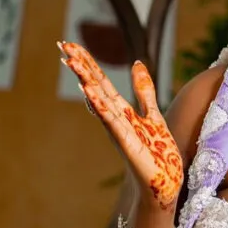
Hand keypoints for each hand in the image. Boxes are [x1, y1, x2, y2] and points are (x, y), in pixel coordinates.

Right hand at [57, 40, 182, 210]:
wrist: (165, 183)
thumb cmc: (157, 153)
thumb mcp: (153, 114)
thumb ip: (143, 90)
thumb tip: (137, 62)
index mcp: (121, 111)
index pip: (101, 82)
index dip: (88, 63)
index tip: (71, 45)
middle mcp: (115, 119)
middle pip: (95, 88)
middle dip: (81, 66)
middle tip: (63, 45)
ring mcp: (118, 131)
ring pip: (99, 102)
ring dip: (86, 81)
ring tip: (72, 62)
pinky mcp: (127, 143)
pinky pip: (112, 121)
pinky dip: (101, 107)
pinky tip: (90, 93)